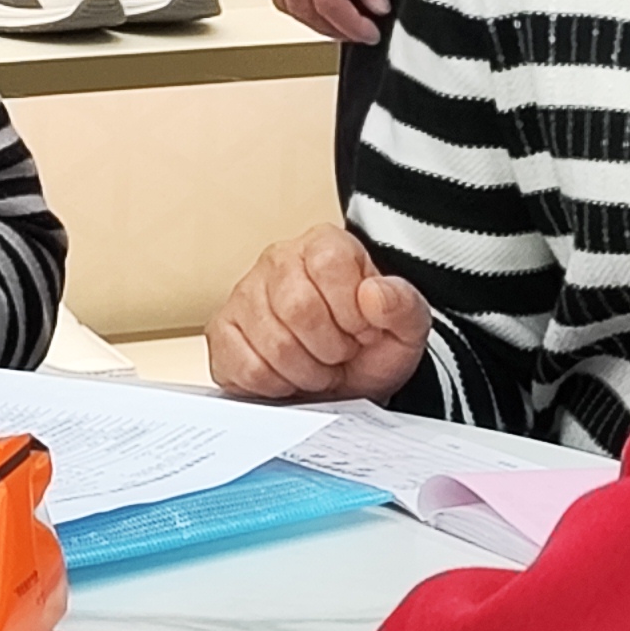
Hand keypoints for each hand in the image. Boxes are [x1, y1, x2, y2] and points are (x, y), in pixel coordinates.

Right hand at [206, 223, 429, 404]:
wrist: (345, 379)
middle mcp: (278, 260)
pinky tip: (288, 375)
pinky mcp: (223, 333)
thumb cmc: (370, 347)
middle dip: (329, 348)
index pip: (330, 266)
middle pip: (298, 308)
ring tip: (317, 365)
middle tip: (339, 354)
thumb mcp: (406, 329)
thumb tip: (374, 294)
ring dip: (305, 371)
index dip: (352, 312)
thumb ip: (403, 305)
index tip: (363, 330)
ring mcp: (244, 295)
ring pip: (271, 343)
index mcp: (324, 245)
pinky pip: (244, 367)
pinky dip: (275, 385)